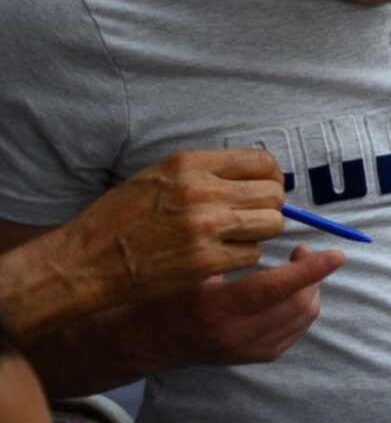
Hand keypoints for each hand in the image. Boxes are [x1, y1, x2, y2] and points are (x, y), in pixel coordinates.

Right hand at [2, 150, 284, 333]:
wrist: (86, 259)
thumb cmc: (120, 218)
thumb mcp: (159, 177)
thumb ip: (206, 173)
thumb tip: (256, 176)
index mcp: (188, 164)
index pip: (262, 161)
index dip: (270, 177)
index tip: (263, 189)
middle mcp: (201, 191)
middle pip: (273, 194)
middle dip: (268, 207)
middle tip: (251, 217)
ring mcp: (205, 227)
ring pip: (271, 224)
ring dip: (259, 232)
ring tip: (235, 236)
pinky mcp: (206, 261)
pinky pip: (252, 254)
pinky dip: (241, 256)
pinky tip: (218, 255)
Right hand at [152, 244, 342, 368]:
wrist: (147, 341)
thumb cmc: (163, 294)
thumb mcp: (186, 270)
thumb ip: (225, 255)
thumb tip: (263, 230)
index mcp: (215, 307)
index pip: (273, 289)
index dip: (309, 270)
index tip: (337, 254)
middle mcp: (236, 334)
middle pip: (298, 304)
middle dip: (312, 275)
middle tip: (302, 249)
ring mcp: (249, 350)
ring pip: (304, 318)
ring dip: (311, 290)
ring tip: (298, 267)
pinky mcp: (257, 357)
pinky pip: (296, 330)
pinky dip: (302, 307)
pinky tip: (290, 291)